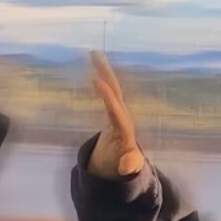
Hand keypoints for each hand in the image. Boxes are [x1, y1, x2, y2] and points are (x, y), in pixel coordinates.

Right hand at [87, 51, 144, 178]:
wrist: (124, 159)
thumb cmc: (124, 161)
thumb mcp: (126, 166)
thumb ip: (129, 165)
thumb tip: (127, 167)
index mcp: (124, 127)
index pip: (115, 109)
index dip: (108, 97)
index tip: (97, 81)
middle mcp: (123, 114)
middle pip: (116, 91)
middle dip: (107, 75)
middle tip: (96, 57)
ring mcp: (117, 109)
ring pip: (112, 86)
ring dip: (104, 70)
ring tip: (93, 53)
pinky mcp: (112, 108)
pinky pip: (107, 89)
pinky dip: (101, 76)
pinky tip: (92, 63)